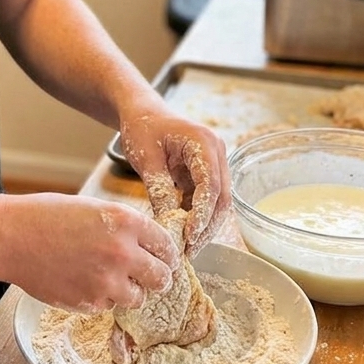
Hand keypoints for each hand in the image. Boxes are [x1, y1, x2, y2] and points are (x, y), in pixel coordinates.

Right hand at [2, 193, 179, 311]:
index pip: (166, 245)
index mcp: (126, 221)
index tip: (165, 259)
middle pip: (162, 277)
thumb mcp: (94, 208)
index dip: (167, 254)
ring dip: (130, 291)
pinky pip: (110, 306)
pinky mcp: (90, 302)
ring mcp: (107, 281)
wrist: (12, 237)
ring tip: (109, 278)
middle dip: (157, 277)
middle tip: (148, 276)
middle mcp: (122, 252)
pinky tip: (83, 280)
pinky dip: (103, 298)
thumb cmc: (47, 216)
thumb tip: (147, 244)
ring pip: (138, 297)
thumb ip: (124, 226)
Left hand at [118, 105, 230, 257]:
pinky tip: (184, 236)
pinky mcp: (205, 173)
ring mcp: (214, 163)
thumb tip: (168, 224)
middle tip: (189, 250)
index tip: (189, 235)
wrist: (142, 112)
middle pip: (222, 197)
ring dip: (204, 226)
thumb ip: (158, 188)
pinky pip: (206, 200)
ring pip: (218, 202)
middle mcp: (216, 152)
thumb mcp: (146, 158)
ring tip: (187, 249)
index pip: (211, 184)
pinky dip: (196, 218)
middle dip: (207, 226)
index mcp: (204, 142)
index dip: (202, 213)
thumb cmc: (142, 127)